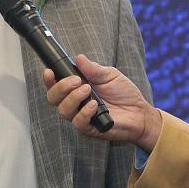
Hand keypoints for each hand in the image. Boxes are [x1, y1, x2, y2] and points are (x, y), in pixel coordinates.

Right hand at [44, 54, 161, 151]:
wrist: (140, 113)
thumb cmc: (124, 94)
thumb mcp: (109, 75)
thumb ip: (93, 69)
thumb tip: (78, 58)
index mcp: (76, 89)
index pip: (55, 86)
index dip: (49, 79)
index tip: (49, 71)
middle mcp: (75, 104)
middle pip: (53, 98)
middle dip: (61, 87)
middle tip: (76, 80)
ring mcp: (80, 117)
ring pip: (63, 110)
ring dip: (73, 98)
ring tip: (88, 90)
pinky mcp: (89, 129)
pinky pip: (78, 122)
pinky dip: (84, 112)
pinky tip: (94, 105)